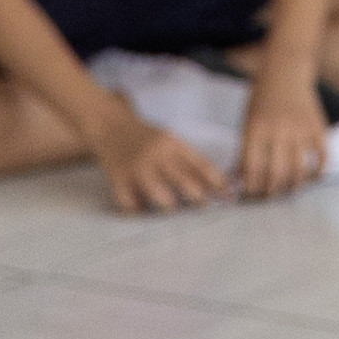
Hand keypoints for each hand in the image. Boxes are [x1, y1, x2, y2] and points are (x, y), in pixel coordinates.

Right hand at [94, 122, 231, 215]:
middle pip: (183, 181)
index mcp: (172, 144)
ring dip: (170, 206)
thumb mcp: (170, 141)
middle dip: (198, 197)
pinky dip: (139, 210)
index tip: (227, 195)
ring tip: (174, 212)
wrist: (110, 126)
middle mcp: (156, 155)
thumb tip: (219, 185)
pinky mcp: (117, 179)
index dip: (216, 182)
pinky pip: (131, 203)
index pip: (200, 165)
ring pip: (159, 195)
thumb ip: (191, 160)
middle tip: (205, 207)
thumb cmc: (147, 138)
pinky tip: (144, 212)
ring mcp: (136, 167)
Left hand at [234, 56, 333, 199]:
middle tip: (269, 196)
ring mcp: (301, 129)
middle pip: (276, 173)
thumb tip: (239, 179)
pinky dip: (319, 170)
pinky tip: (313, 177)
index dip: (250, 187)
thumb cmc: (262, 99)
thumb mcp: (247, 121)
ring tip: (288, 190)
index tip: (250, 195)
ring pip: (299, 169)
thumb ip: (245, 149)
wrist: (286, 72)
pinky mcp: (318, 127)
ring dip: (293, 186)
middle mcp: (279, 130)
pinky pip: (322, 155)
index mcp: (256, 128)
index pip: (252, 168)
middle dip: (271, 192)